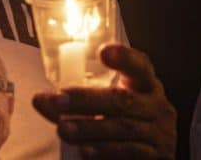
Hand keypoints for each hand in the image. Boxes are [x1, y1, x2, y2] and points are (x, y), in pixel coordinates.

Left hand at [33, 44, 176, 158]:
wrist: (150, 156)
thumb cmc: (127, 123)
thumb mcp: (108, 108)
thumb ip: (77, 104)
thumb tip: (41, 99)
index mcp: (146, 85)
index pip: (140, 66)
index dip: (125, 58)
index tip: (104, 51)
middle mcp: (157, 106)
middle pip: (122, 99)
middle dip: (87, 99)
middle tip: (58, 99)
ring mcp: (159, 133)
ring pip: (123, 127)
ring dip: (90, 128)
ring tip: (63, 128)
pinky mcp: (157, 156)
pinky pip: (129, 152)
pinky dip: (105, 150)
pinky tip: (85, 150)